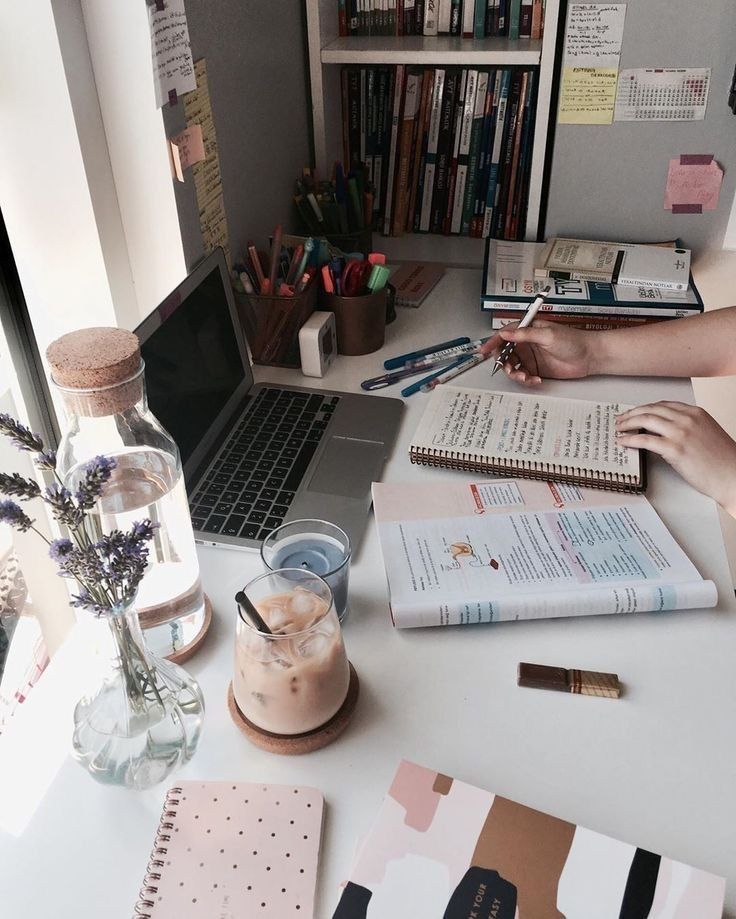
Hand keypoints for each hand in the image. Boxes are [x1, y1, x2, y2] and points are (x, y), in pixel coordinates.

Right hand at [479, 320, 594, 385]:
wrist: (589, 356)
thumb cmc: (573, 340)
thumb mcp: (547, 335)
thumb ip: (524, 334)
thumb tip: (506, 333)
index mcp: (528, 330)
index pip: (504, 335)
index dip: (492, 342)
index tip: (483, 351)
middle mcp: (527, 343)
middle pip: (505, 353)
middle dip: (504, 363)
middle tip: (510, 369)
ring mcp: (531, 357)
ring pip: (513, 366)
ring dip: (515, 373)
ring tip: (525, 376)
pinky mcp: (536, 369)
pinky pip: (524, 376)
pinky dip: (526, 380)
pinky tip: (535, 379)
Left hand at [616, 402, 735, 514]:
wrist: (733, 475)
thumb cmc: (722, 460)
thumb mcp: (706, 433)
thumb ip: (687, 427)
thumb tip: (663, 431)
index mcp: (696, 413)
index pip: (663, 405)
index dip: (645, 408)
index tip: (634, 412)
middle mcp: (687, 419)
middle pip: (651, 410)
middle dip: (632, 414)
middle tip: (620, 420)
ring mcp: (681, 433)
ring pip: (645, 420)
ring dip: (627, 424)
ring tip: (619, 429)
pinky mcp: (675, 449)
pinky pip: (645, 440)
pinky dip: (630, 439)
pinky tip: (623, 441)